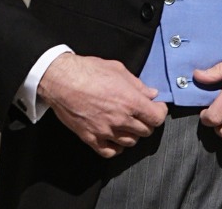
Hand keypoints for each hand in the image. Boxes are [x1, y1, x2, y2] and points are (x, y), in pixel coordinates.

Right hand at [37, 53, 167, 157]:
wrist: (61, 80)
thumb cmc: (88, 71)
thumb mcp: (119, 70)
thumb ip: (138, 85)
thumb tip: (151, 94)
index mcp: (131, 101)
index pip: (157, 118)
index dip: (159, 112)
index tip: (156, 107)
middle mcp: (120, 119)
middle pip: (146, 131)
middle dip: (147, 122)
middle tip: (142, 114)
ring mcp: (105, 131)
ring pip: (130, 143)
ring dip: (132, 134)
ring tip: (128, 124)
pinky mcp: (90, 138)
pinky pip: (109, 152)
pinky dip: (115, 147)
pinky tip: (115, 138)